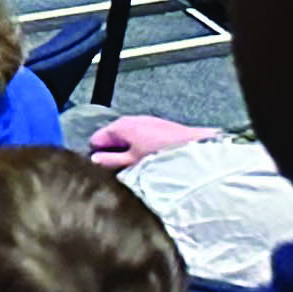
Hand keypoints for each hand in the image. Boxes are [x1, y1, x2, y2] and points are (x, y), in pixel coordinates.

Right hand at [88, 114, 218, 167]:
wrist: (198, 147)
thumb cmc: (164, 155)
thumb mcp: (133, 163)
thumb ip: (110, 161)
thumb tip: (94, 160)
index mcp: (119, 126)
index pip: (95, 140)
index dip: (97, 155)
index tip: (105, 169)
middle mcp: (130, 120)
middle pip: (112, 139)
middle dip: (115, 154)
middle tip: (124, 171)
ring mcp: (146, 122)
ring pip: (128, 139)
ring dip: (131, 152)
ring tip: (142, 168)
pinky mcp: (160, 127)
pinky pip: (143, 138)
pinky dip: (144, 149)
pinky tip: (155, 161)